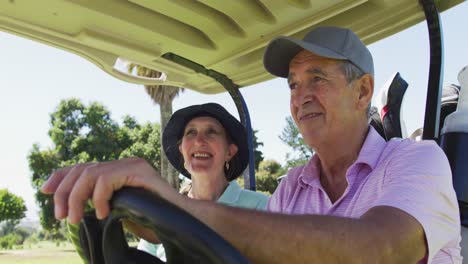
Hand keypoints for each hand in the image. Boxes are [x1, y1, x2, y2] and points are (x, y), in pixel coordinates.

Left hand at [41, 157, 174, 223]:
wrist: (182, 218)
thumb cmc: (153, 218)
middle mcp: (123, 163)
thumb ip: (100, 202)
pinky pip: (106, 178)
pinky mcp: (138, 170)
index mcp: (118, 171)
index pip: (83, 166)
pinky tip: (102, 213)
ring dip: (76, 197)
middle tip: (61, 217)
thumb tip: (72, 206)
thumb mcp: (118, 210)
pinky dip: (98, 197)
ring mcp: (131, 164)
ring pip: (90, 173)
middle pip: (82, 168)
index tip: (44, 189)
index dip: (61, 175)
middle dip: (63, 192)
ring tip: (75, 219)